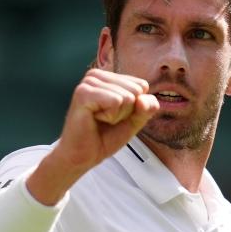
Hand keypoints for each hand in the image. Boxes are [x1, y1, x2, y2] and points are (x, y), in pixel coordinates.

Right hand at [27, 69, 158, 204]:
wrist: (83, 156)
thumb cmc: (105, 136)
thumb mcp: (135, 120)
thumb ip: (147, 107)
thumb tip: (142, 98)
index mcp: (108, 77)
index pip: (141, 85)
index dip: (134, 107)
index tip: (115, 115)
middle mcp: (97, 75)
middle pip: (135, 90)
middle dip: (126, 111)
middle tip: (106, 120)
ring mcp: (88, 82)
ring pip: (127, 96)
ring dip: (117, 115)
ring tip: (100, 120)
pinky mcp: (83, 93)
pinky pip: (116, 101)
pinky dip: (110, 116)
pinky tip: (94, 119)